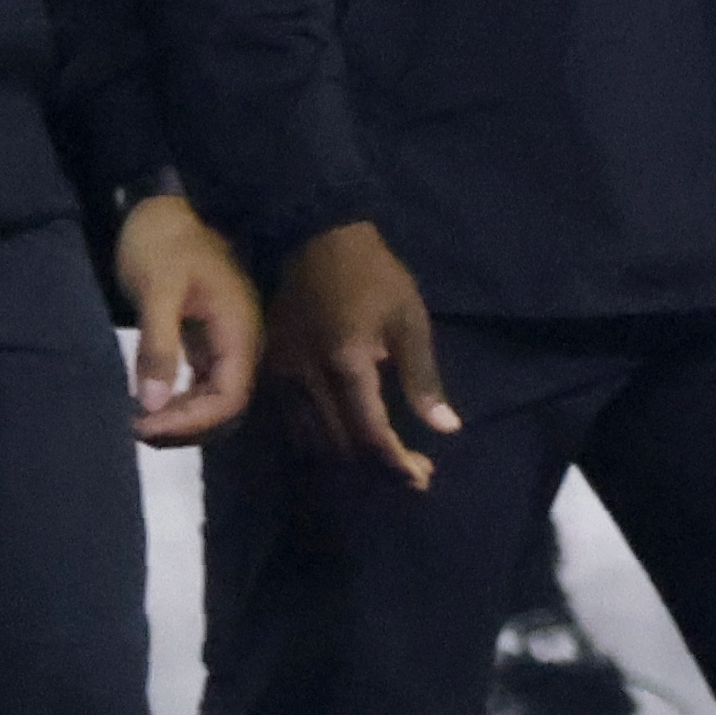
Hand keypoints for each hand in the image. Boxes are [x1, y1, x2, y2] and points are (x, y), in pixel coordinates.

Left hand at [113, 194, 260, 444]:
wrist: (164, 209)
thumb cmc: (162, 243)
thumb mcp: (156, 290)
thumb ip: (157, 347)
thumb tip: (150, 405)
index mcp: (239, 332)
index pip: (229, 399)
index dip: (191, 421)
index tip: (145, 425)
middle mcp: (241, 345)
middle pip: (226, 409)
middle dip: (184, 427)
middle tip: (133, 428)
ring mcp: (226, 346)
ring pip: (215, 404)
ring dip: (181, 420)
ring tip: (136, 422)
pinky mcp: (207, 345)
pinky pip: (202, 388)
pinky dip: (177, 403)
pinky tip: (147, 404)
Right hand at [271, 220, 458, 489]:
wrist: (311, 236)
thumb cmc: (372, 275)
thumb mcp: (409, 320)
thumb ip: (424, 378)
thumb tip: (446, 428)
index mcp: (346, 364)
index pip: (370, 435)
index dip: (396, 465)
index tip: (422, 478)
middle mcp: (306, 379)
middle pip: (340, 447)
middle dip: (378, 467)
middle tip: (414, 470)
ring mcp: (281, 377)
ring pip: (312, 443)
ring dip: (349, 459)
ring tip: (386, 460)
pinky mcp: (268, 372)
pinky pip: (292, 424)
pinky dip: (321, 440)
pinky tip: (347, 437)